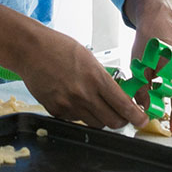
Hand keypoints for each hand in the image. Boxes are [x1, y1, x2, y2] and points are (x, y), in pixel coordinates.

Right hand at [13, 29, 147, 129]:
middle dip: (121, 121)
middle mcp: (84, 95)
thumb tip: (116, 96)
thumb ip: (102, 79)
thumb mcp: (89, 59)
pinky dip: (80, 115)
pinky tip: (75, 101)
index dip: (136, 116)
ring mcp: (68, 105)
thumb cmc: (59, 48)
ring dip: (100, 119)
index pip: (123, 105)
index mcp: (96, 78)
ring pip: (94, 124)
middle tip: (123, 117)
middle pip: (111, 121)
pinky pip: (75, 120)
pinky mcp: (55, 111)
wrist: (30, 50)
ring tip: (96, 106)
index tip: (142, 120)